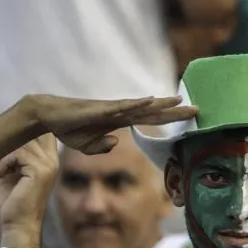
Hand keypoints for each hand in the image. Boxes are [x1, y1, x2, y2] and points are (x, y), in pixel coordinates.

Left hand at [0, 134, 58, 239]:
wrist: (16, 225)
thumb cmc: (11, 202)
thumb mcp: (11, 170)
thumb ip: (13, 151)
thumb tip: (2, 130)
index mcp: (49, 160)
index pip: (44, 131)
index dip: (24, 128)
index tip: (3, 138)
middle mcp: (53, 161)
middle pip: (33, 131)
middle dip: (10, 139)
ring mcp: (49, 166)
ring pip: (23, 142)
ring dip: (5, 154)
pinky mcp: (40, 172)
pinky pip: (19, 153)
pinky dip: (4, 163)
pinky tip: (1, 176)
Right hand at [20, 95, 197, 154]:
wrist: (48, 116)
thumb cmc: (68, 129)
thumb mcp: (88, 145)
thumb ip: (102, 146)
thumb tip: (116, 144)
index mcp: (120, 121)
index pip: (152, 120)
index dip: (171, 120)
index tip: (190, 120)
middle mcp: (120, 112)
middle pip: (153, 112)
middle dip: (176, 112)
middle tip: (199, 109)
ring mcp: (111, 109)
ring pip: (141, 107)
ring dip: (160, 104)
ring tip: (179, 101)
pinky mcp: (100, 109)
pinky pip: (121, 107)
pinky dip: (135, 104)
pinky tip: (149, 101)